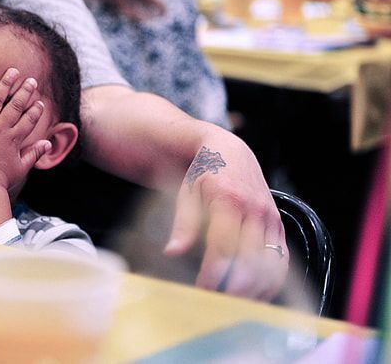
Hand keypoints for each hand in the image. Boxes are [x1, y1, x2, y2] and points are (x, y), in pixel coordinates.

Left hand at [0, 68, 50, 194]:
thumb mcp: (20, 167)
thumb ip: (34, 153)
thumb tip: (47, 143)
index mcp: (14, 139)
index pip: (29, 119)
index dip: (36, 109)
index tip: (39, 100)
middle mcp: (0, 130)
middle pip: (15, 105)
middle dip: (24, 91)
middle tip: (31, 80)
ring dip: (5, 85)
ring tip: (11, 72)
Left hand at [164, 134, 288, 300]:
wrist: (230, 152)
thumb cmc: (204, 173)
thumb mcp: (187, 192)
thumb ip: (183, 224)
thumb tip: (172, 252)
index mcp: (229, 198)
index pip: (223, 244)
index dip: (213, 271)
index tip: (202, 288)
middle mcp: (255, 209)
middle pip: (250, 258)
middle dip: (235, 286)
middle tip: (217, 302)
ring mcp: (271, 218)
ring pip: (271, 263)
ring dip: (255, 289)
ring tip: (235, 303)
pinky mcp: (279, 226)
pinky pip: (282, 260)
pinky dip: (272, 281)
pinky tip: (255, 294)